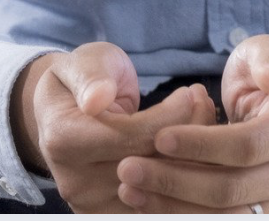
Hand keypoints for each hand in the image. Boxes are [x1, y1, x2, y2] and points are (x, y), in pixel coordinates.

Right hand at [12, 42, 216, 211]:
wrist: (64, 114)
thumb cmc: (83, 81)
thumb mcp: (84, 62)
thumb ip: (91, 77)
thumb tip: (97, 99)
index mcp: (64, 140)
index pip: (132, 137)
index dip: (170, 116)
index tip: (190, 92)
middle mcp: (76, 181)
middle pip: (150, 168)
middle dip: (188, 136)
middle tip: (205, 104)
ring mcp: (93, 205)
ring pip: (161, 192)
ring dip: (193, 160)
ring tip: (204, 121)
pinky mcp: (111, 215)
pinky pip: (158, 205)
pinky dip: (183, 178)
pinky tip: (193, 149)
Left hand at [115, 34, 268, 212]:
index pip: (246, 147)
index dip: (201, 145)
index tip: (158, 137)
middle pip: (230, 191)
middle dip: (174, 181)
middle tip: (127, 168)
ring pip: (224, 217)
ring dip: (172, 208)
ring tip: (129, 189)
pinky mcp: (261, 219)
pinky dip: (181, 216)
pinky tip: (147, 204)